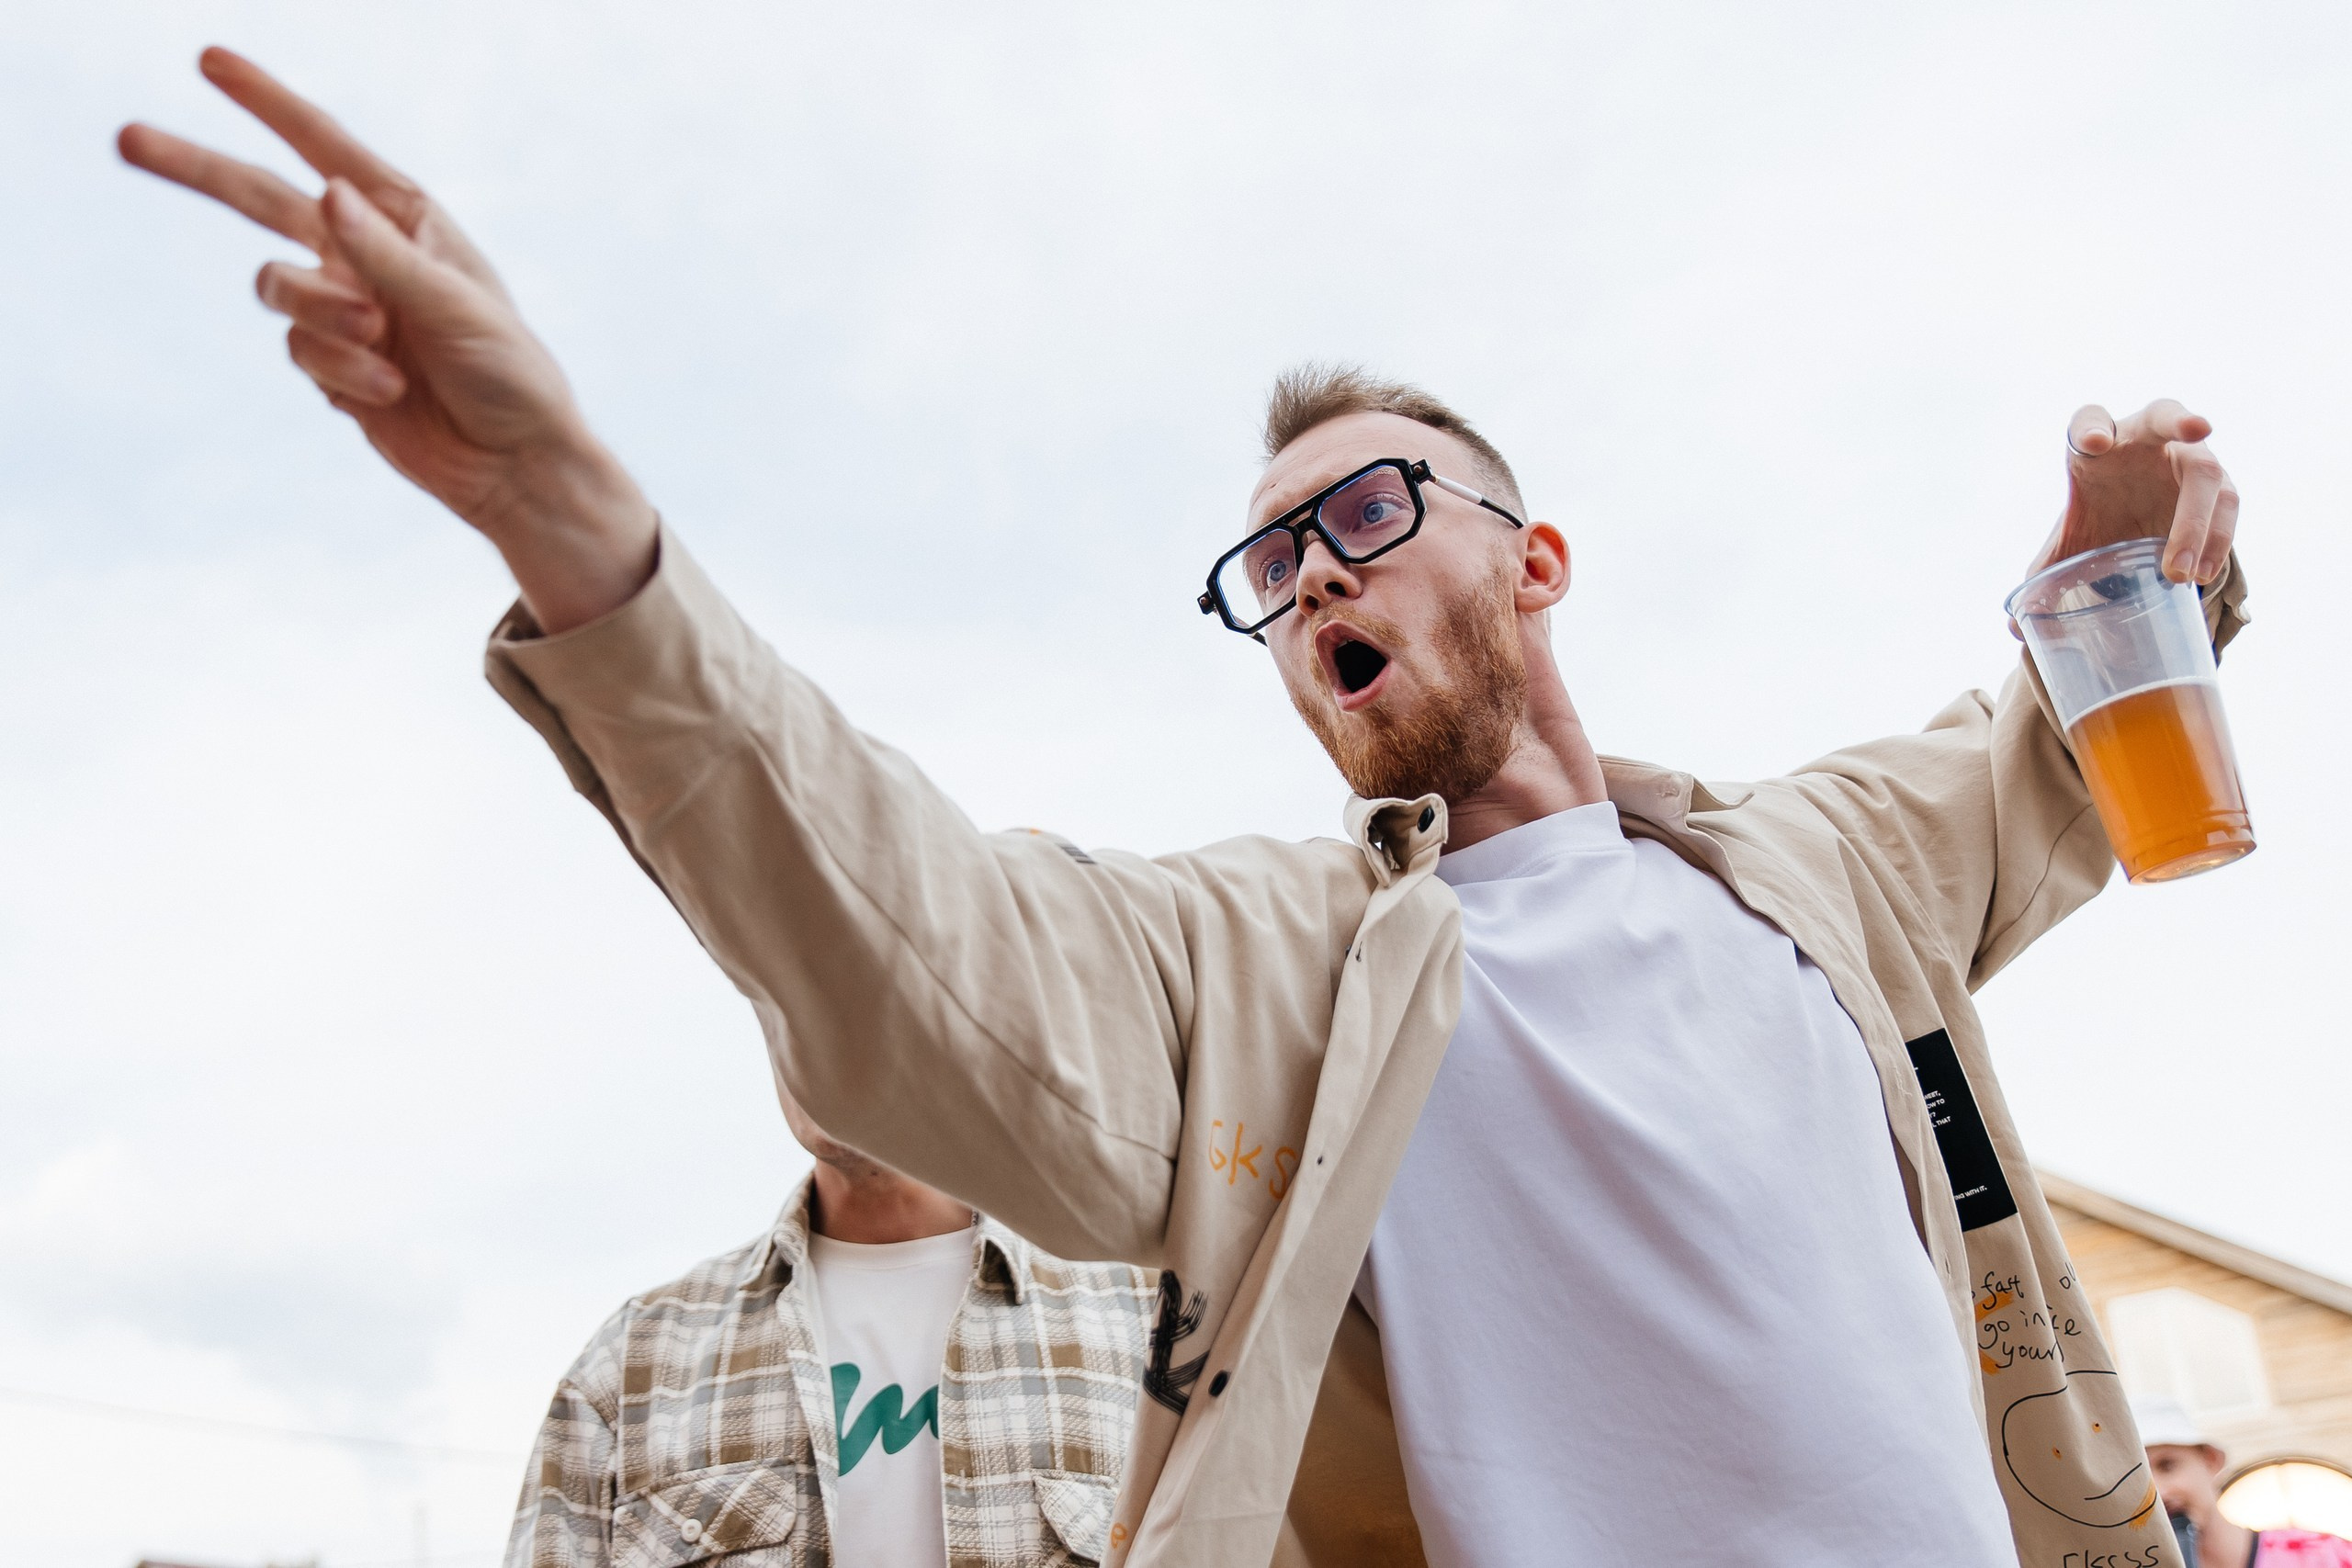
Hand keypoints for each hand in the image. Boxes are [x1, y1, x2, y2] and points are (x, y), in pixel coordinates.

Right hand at [119, 48, 655, 631]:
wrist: (514, 464)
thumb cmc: (508, 374)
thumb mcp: (455, 306)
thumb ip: (385, 255)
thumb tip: (327, 190)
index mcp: (408, 220)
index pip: (325, 148)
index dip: (266, 101)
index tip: (209, 59)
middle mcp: (368, 256)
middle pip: (259, 199)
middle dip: (195, 169)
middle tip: (126, 137)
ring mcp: (345, 309)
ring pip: (277, 288)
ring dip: (321, 316)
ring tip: (383, 348)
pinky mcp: (332, 363)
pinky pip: (299, 350)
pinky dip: (339, 369)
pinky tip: (389, 392)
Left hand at [2028, 399, 2238, 586]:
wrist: (2136, 520)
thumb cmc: (2098, 518)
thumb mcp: (2069, 540)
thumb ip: (2046, 570)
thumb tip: (2015, 626)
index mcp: (2095, 441)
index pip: (2088, 418)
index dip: (2090, 426)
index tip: (2091, 442)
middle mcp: (2146, 435)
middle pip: (2163, 415)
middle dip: (2180, 425)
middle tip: (2195, 432)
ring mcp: (2187, 454)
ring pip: (2206, 470)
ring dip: (2197, 521)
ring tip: (2180, 573)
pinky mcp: (2217, 484)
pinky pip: (2227, 504)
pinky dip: (2218, 539)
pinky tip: (2203, 573)